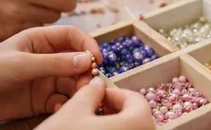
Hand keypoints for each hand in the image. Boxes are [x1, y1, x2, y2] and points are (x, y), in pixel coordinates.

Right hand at [0, 0, 78, 41]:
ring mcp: (14, 11)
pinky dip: (37, 26)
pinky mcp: (9, 30)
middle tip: (62, 2)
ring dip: (52, 14)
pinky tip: (25, 19)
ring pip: (54, 17)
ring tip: (38, 9)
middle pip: (65, 0)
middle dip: (68, 2)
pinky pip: (38, 29)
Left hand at [0, 26, 101, 122]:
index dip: (88, 45)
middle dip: (86, 71)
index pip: (73, 37)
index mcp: (41, 40)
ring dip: (78, 89)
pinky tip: (58, 106)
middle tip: (89, 83)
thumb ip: (55, 63)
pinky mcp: (39, 99)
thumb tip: (87, 60)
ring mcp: (44, 78)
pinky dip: (64, 103)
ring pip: (72, 82)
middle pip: (77, 61)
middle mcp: (46, 58)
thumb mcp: (22, 63)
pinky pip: (61, 99)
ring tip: (78, 97)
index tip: (97, 59)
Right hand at [38, 77, 153, 129]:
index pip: (137, 101)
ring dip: (114, 125)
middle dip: (116, 110)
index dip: (116, 94)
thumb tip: (98, 85)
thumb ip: (91, 93)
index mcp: (137, 124)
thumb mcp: (73, 111)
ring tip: (89, 124)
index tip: (98, 95)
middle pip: (137, 120)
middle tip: (93, 109)